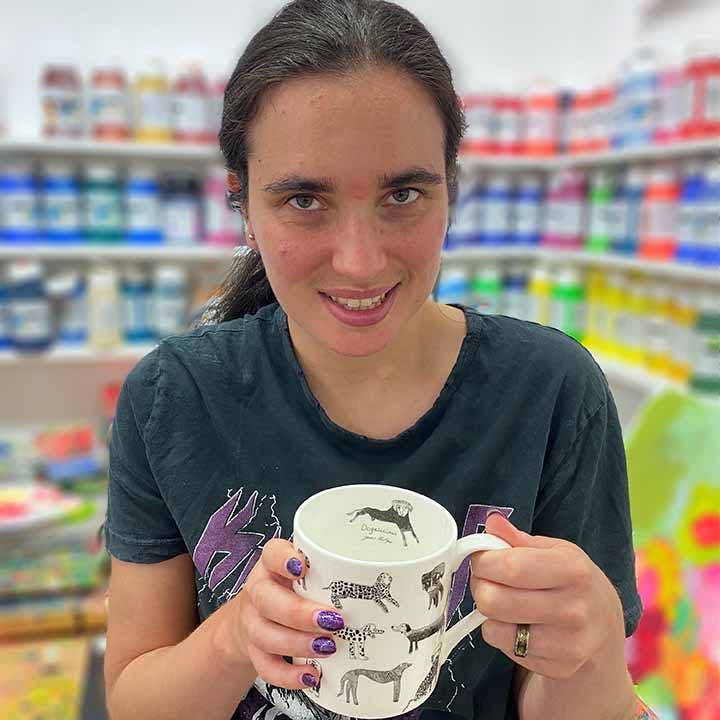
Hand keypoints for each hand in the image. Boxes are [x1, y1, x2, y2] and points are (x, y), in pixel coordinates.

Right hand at [225, 539, 345, 689]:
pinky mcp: (254, 651)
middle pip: (267, 600)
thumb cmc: (292, 586)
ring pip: (265, 635)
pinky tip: (311, 675)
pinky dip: (288, 675)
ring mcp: (252, 622)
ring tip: (328, 648)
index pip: (271, 553)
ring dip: (298, 644)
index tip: (301, 567)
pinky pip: (266, 666)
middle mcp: (258, 590)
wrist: (257, 613)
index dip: (283, 560)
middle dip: (299, 613)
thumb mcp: (307, 569)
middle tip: (333, 620)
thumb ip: (329, 568)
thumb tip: (378, 575)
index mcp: (271, 564)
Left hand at [470, 513, 624, 680]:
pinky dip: (502, 634)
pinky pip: (505, 648)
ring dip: (489, 613)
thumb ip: (517, 537)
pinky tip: (518, 624)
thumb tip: (492, 521)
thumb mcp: (553, 550)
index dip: (484, 561)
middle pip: (495, 600)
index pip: (511, 567)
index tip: (481, 558)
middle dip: (481, 586)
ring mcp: (569, 644)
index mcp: (574, 570)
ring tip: (502, 601)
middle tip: (488, 580)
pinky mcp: (559, 668)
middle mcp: (575, 609)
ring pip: (495, 628)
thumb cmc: (571, 579)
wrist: (604, 626)